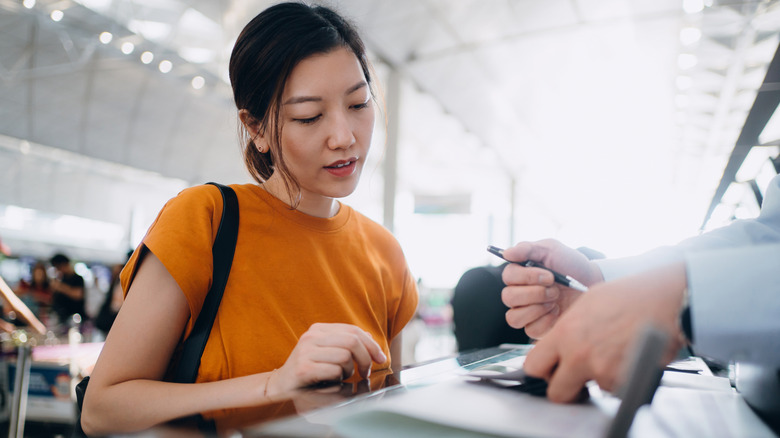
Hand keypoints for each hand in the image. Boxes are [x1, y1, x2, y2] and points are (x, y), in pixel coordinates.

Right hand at [270, 323, 386, 394]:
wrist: (281, 384)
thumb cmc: (308, 368)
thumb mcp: (326, 351)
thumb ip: (345, 342)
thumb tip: (369, 336)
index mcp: (319, 329)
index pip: (353, 330)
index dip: (371, 344)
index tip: (380, 357)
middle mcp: (311, 337)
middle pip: (352, 341)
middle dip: (366, 358)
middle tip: (366, 371)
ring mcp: (306, 352)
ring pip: (345, 356)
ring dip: (350, 371)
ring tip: (342, 376)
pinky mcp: (304, 368)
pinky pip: (334, 371)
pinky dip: (339, 378)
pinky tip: (332, 381)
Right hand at [501, 239, 602, 337]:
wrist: (592, 284)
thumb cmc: (571, 265)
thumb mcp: (552, 249)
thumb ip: (528, 248)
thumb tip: (506, 253)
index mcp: (520, 274)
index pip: (508, 276)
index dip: (527, 277)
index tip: (549, 276)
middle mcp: (519, 293)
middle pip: (508, 297)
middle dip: (535, 293)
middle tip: (555, 289)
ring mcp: (526, 312)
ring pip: (514, 317)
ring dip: (537, 308)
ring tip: (555, 300)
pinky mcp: (537, 328)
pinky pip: (531, 330)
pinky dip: (546, 320)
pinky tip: (557, 311)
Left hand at [523, 263, 686, 402]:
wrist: (665, 299)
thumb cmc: (630, 296)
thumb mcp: (585, 305)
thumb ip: (567, 330)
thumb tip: (558, 345)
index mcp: (564, 333)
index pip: (533, 366)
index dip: (542, 371)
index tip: (551, 370)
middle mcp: (579, 355)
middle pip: (556, 393)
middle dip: (566, 389)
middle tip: (577, 379)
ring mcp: (602, 371)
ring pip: (592, 390)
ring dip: (599, 380)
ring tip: (614, 356)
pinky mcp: (625, 381)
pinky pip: (616, 390)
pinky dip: (621, 380)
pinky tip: (628, 358)